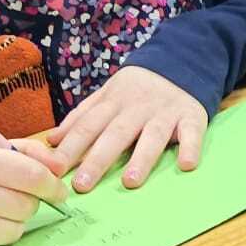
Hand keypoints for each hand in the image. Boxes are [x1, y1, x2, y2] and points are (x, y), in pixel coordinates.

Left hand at [44, 65, 207, 192]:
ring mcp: (166, 112)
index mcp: (113, 102)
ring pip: (152, 136)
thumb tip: (52, 140)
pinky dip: (191, 148)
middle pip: (116, 133)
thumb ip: (81, 116)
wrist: (182, 60)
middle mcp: (138, 107)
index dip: (70, 147)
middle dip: (98, 159)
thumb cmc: (138, 88)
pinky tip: (186, 165)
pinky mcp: (192, 116)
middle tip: (83, 185)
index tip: (54, 170)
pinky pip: (192, 133)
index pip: (88, 126)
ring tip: (129, 182)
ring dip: (141, 158)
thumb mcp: (107, 94)